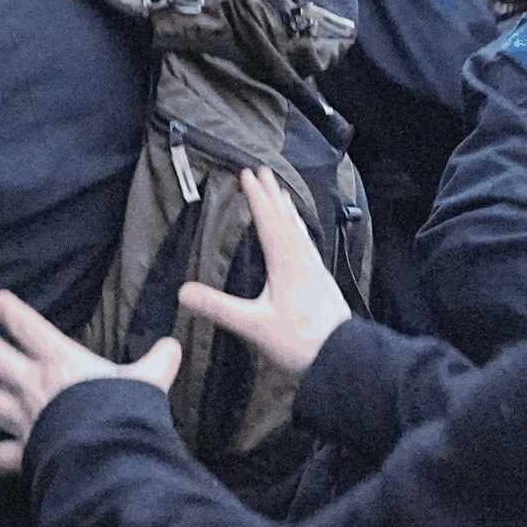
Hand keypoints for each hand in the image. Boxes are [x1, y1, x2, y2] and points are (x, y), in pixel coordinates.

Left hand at [0, 290, 179, 477]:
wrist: (105, 453)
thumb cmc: (122, 411)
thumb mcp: (147, 380)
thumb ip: (157, 362)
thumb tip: (172, 345)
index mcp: (61, 361)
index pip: (31, 329)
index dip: (14, 313)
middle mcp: (34, 386)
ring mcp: (25, 419)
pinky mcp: (24, 452)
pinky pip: (0, 456)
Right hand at [174, 167, 350, 385]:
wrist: (343, 354)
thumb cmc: (300, 341)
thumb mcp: (254, 325)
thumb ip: (218, 308)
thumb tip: (183, 292)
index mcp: (285, 263)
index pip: (268, 221)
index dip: (256, 197)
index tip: (247, 174)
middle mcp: (301, 260)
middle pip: (285, 219)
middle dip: (272, 195)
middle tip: (264, 171)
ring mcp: (314, 270)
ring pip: (299, 231)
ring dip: (287, 210)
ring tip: (282, 194)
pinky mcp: (321, 281)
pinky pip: (307, 245)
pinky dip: (300, 231)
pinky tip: (301, 237)